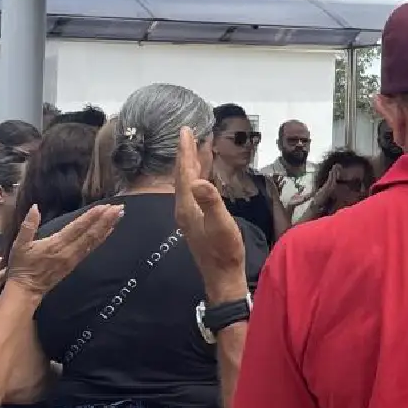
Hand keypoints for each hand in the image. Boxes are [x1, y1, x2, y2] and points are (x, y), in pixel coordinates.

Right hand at [6, 204, 122, 297]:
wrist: (26, 289)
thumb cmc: (22, 266)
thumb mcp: (19, 244)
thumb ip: (28, 225)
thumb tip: (35, 207)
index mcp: (55, 244)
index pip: (77, 228)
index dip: (91, 217)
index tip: (104, 207)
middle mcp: (68, 251)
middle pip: (90, 233)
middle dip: (105, 220)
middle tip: (119, 208)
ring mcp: (73, 258)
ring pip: (93, 241)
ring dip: (107, 227)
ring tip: (119, 215)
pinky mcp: (75, 264)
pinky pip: (90, 249)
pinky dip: (101, 239)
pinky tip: (109, 231)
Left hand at [176, 127, 249, 300]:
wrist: (223, 276)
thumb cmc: (224, 250)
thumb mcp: (221, 224)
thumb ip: (210, 202)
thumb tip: (198, 181)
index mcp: (187, 206)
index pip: (184, 173)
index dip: (185, 151)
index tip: (184, 131)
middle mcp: (184, 208)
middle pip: (183, 175)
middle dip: (187, 154)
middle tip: (188, 132)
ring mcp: (190, 214)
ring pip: (189, 183)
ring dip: (194, 164)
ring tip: (199, 147)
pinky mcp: (197, 220)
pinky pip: (196, 191)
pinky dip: (200, 177)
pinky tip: (205, 175)